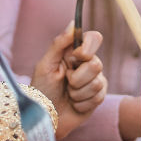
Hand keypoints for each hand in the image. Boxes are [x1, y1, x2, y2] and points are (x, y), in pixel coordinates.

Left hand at [31, 22, 106, 139]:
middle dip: (77, 77)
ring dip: (77, 92)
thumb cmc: (42, 90)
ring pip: (97, 83)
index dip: (88, 47)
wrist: (46, 117)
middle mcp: (87, 64)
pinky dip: (81, 103)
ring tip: (68, 95)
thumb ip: (59, 44)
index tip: (77, 56)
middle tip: (65, 82)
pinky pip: (98, 98)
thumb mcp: (45, 65)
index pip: (94, 39)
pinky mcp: (98, 97)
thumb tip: (73, 24)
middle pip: (96, 63)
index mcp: (74, 53)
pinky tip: (74, 104)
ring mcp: (95, 80)